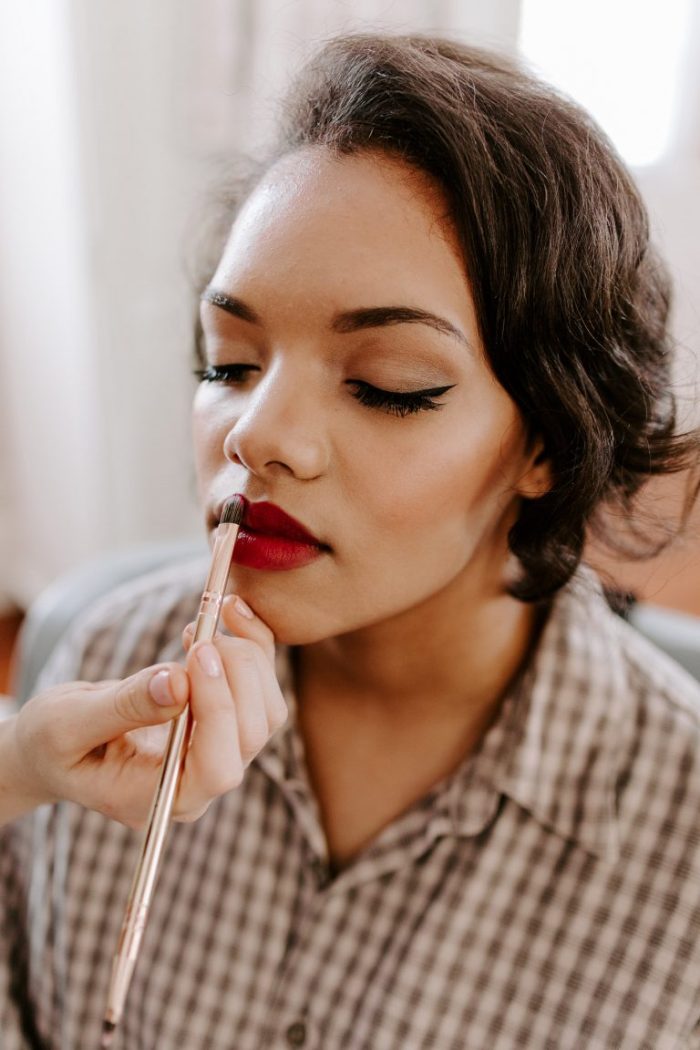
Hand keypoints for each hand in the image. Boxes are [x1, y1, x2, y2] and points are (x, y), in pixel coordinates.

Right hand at [0, 595, 286, 827]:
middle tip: (199, 633)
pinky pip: (261, 686)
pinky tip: (229, 610)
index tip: (196, 655)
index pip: (217, 770)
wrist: (58, 740)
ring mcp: (218, 752)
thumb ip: (123, 706)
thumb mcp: (69, 725)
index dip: (219, 712)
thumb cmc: (53, 742)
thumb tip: (178, 681)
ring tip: (208, 619)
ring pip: (266, 710)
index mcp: (163, 798)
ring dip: (249, 656)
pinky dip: (255, 644)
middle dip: (235, 675)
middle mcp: (200, 781)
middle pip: (251, 735)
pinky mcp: (224, 721)